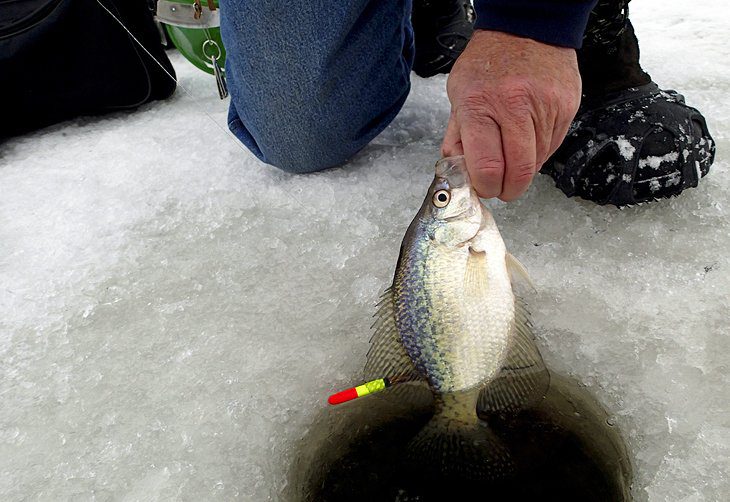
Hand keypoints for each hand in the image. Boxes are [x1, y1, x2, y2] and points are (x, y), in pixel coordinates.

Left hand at [442, 30, 581, 199]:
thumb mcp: (458, 95)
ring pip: (538, 162)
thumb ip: (457, 138)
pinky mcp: (567, 106)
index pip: (487, 166)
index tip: (485, 187)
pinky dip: (539, 152)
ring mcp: (545, 106)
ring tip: (511, 155)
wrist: (526, 27)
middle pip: (518, 171)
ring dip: (523, 169)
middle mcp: (515, 105)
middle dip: (508, 189)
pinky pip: (553, 145)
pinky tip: (527, 139)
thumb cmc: (488, 62)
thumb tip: (460, 173)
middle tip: (501, 189)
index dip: (486, 186)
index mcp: (480, 105)